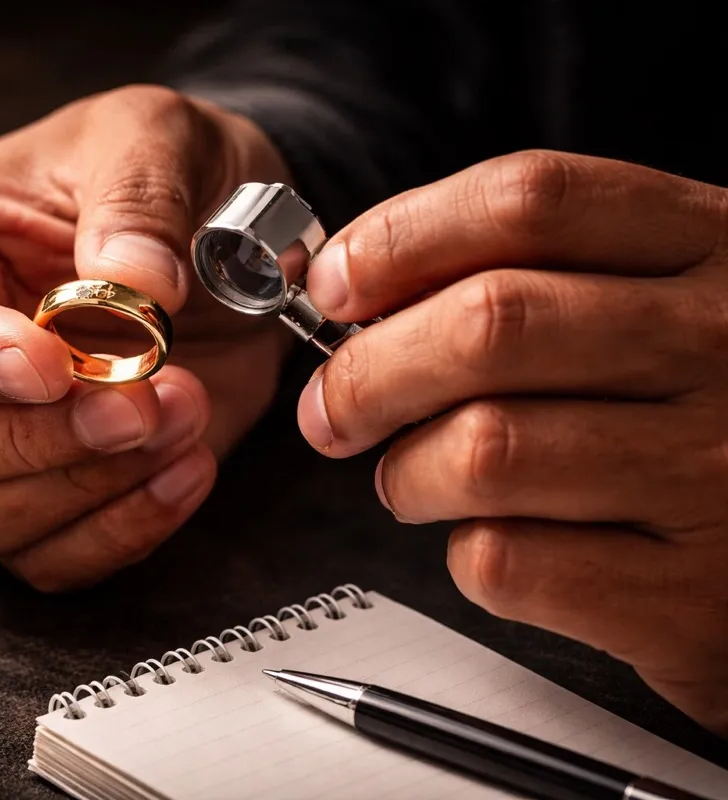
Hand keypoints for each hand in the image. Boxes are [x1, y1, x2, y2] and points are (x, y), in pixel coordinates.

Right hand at [0, 85, 291, 590]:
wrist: (211, 241)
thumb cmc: (148, 176)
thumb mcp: (152, 138)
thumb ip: (139, 199)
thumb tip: (132, 284)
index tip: (55, 366)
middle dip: (41, 437)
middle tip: (146, 399)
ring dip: (86, 487)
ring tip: (183, 418)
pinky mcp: (25, 494)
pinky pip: (40, 558)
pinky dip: (119, 531)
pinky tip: (184, 469)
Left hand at [299, 150, 727, 732]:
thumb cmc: (711, 406)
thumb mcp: (663, 297)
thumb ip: (534, 270)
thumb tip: (357, 288)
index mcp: (710, 247)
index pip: (528, 201)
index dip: (400, 238)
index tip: (336, 285)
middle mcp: (722, 345)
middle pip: (489, 326)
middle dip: (368, 372)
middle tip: (333, 408)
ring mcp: (717, 471)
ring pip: (484, 450)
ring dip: (408, 473)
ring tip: (413, 479)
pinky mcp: (690, 592)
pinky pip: (511, 561)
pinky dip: (466, 554)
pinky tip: (490, 541)